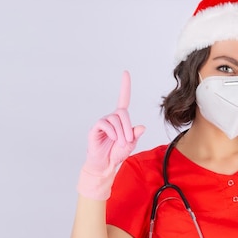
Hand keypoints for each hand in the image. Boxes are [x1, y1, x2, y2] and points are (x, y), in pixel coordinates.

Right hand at [77, 71, 145, 199]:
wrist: (105, 165)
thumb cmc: (117, 153)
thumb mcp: (130, 144)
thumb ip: (135, 135)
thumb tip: (141, 127)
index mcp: (121, 119)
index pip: (123, 99)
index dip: (124, 86)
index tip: (125, 72)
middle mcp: (112, 117)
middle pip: (122, 113)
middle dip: (127, 127)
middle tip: (128, 141)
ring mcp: (103, 122)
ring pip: (115, 119)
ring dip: (121, 132)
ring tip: (120, 143)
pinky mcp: (96, 128)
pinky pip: (105, 124)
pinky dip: (112, 132)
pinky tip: (113, 139)